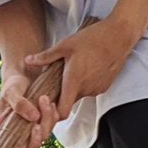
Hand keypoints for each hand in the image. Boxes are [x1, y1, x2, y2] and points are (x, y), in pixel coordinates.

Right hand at [0, 69, 61, 147]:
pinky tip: (49, 103)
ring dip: (46, 120)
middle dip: (34, 143)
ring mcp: (30, 132)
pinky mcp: (43, 124)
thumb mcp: (11, 91)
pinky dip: (53, 116)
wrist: (26, 72)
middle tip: (36, 126)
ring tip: (44, 100)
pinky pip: (52, 127)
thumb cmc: (12, 85)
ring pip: (42, 139)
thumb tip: (34, 118)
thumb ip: (19, 104)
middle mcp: (14, 136)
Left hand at [24, 16, 138, 118]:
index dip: (52, 112)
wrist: (120, 35)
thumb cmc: (93, 38)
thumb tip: (28, 61)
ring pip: (80, 95)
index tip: (47, 101)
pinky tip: (84, 69)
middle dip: (61, 95)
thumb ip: (46, 56)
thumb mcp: (66, 45)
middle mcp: (87, 89)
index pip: (62, 112)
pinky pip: (90, 90)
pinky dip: (84, 84)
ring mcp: (97, 89)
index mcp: (74, 81)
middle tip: (55, 80)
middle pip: (69, 102)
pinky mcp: (105, 86)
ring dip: (73, 88)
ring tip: (71, 71)